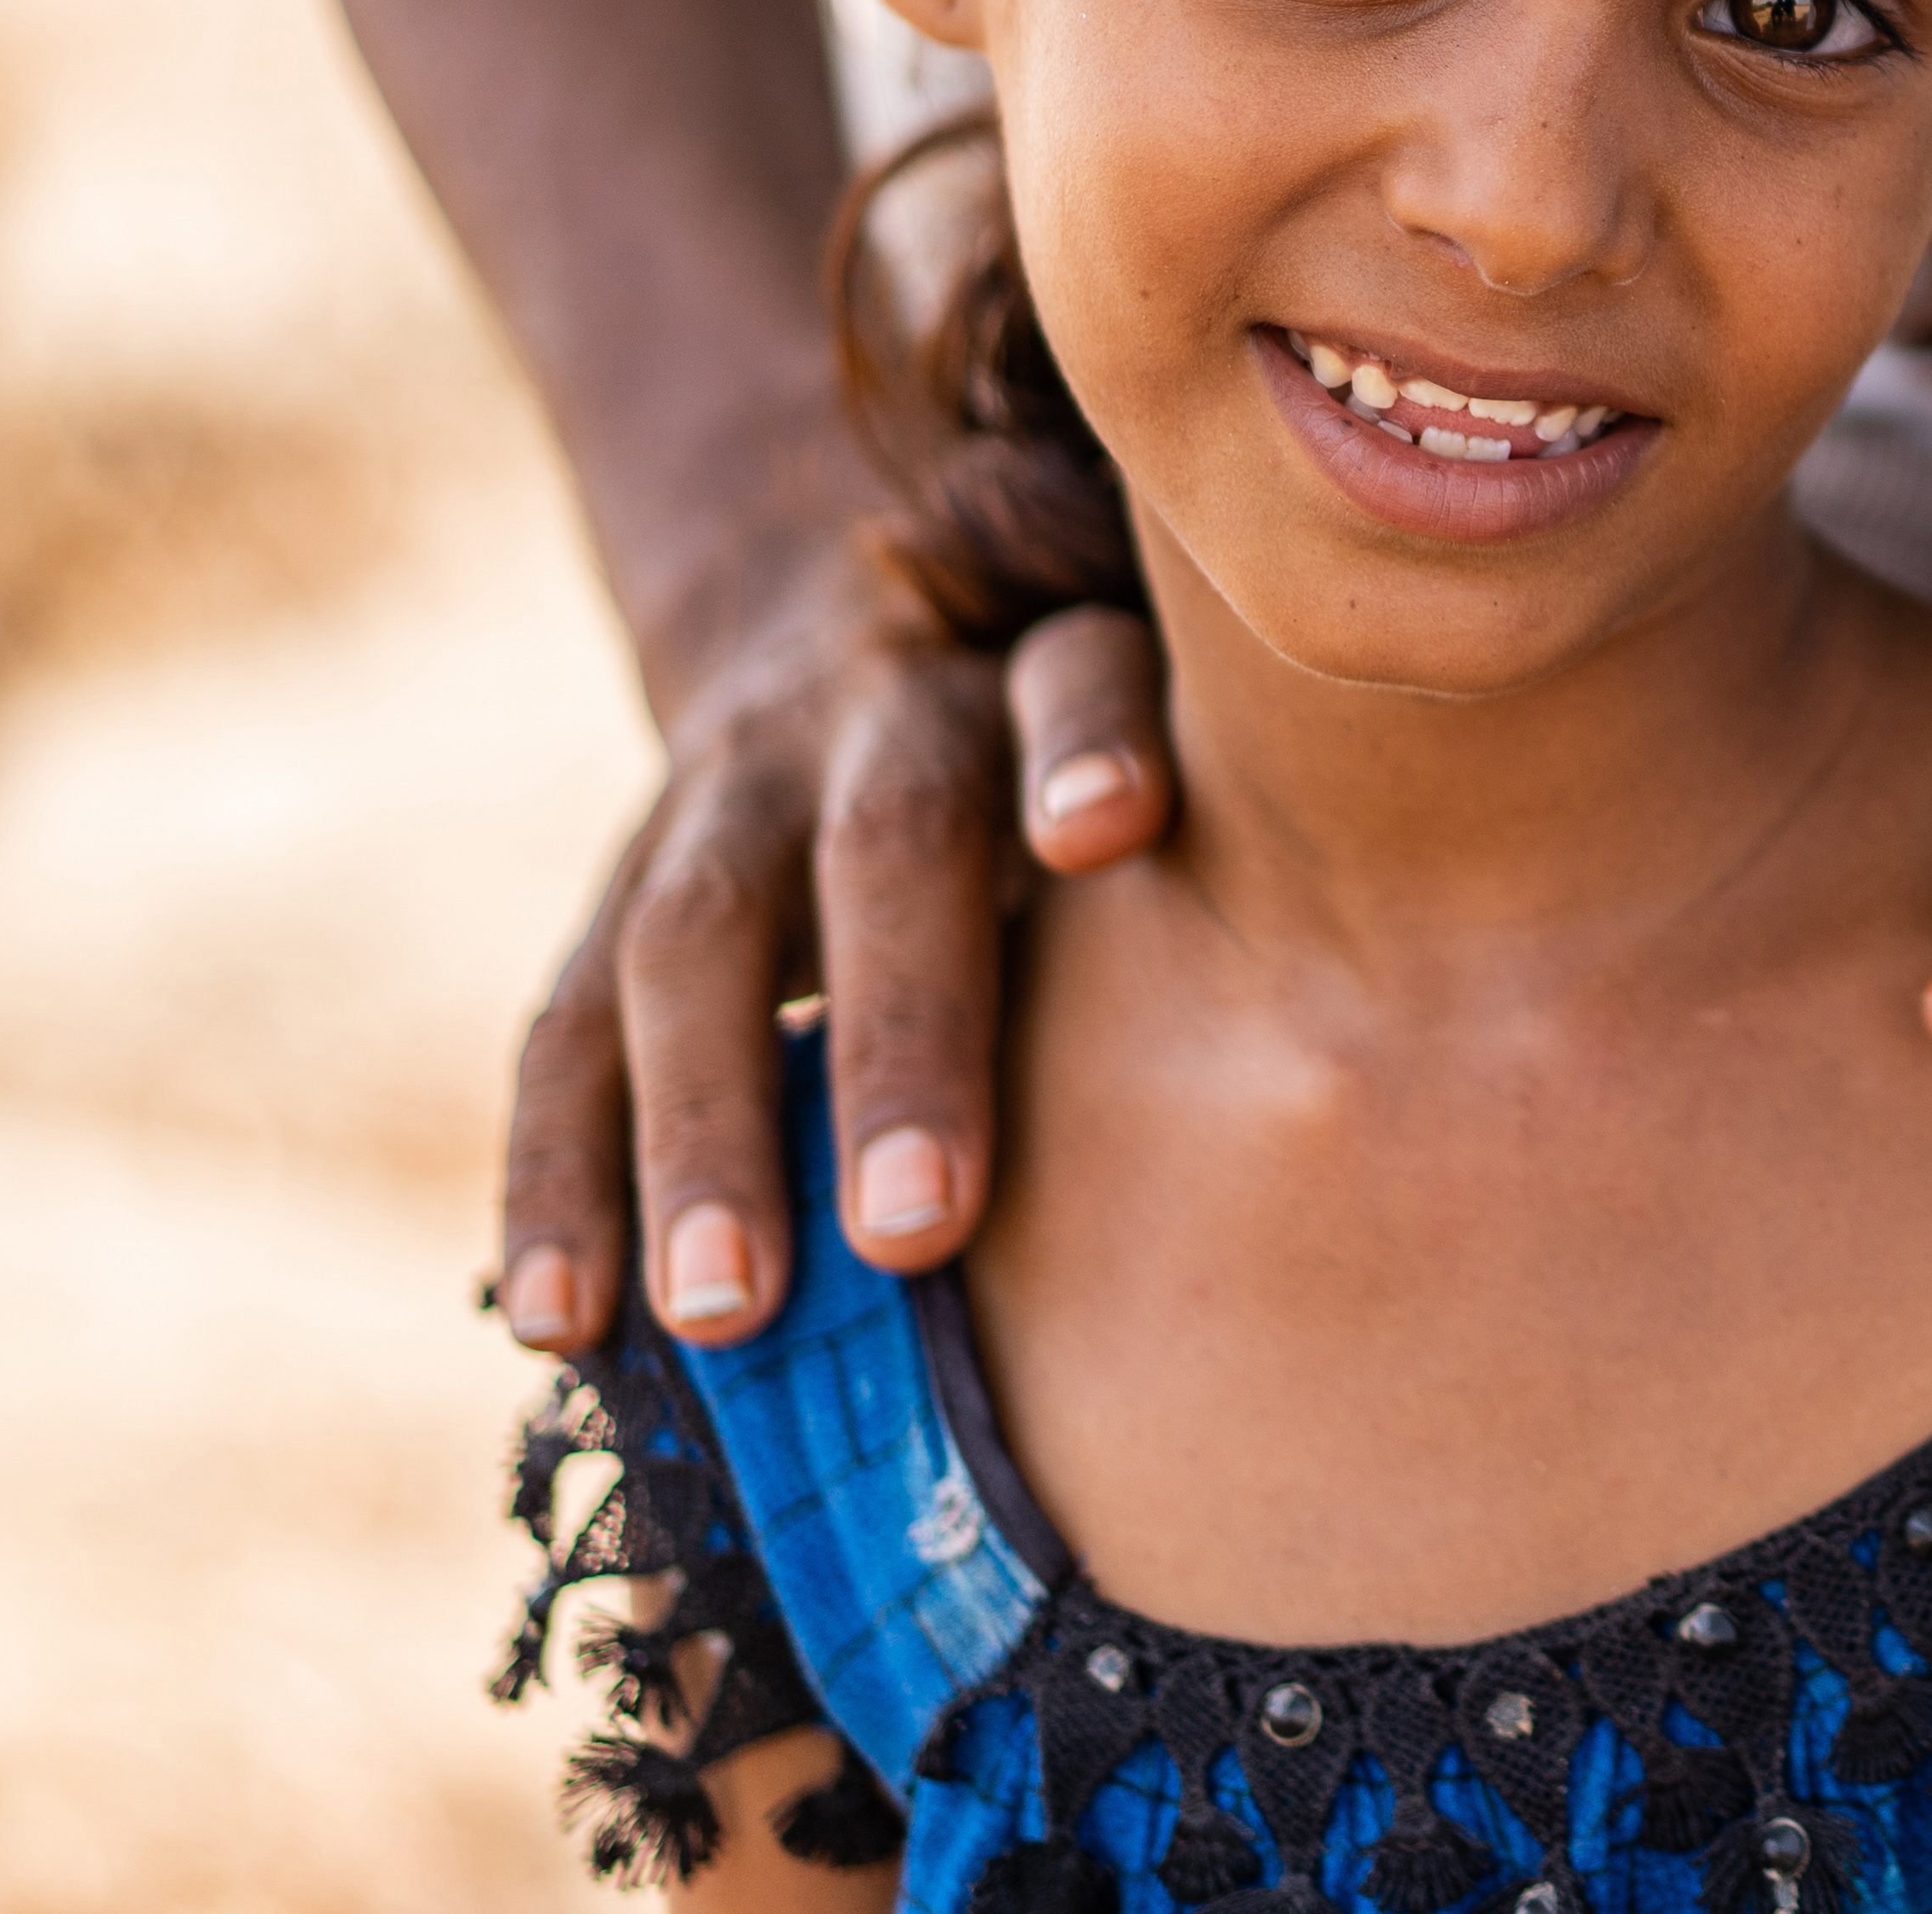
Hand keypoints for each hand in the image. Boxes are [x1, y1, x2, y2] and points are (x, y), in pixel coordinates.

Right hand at [498, 561, 1176, 1350]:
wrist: (873, 612)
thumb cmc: (1098, 744)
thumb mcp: (1171, 715)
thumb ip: (1231, 819)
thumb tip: (1371, 1028)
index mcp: (1037, 659)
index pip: (1074, 676)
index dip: (1090, 745)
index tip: (1110, 830)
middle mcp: (876, 709)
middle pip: (884, 844)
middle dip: (899, 1033)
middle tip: (918, 1225)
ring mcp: (728, 792)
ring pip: (697, 945)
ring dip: (706, 1136)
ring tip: (723, 1316)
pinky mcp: (624, 887)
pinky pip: (567, 1030)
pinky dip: (559, 1176)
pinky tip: (564, 1318)